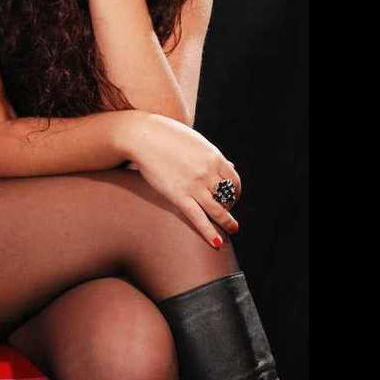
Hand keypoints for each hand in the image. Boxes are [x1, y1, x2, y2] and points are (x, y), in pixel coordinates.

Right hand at [123, 113, 241, 247]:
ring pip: (218, 210)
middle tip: (231, 215)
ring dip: (227, 222)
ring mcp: (194, 185)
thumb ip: (214, 156)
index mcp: (214, 157)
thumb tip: (232, 167)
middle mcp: (208, 172)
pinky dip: (210, 233)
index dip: (236, 192)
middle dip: (231, 208)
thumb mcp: (197, 141)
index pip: (234, 180)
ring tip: (232, 229)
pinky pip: (198, 218)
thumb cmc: (168, 135)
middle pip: (228, 196)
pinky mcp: (178, 196)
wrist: (143, 136)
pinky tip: (216, 243)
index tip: (231, 197)